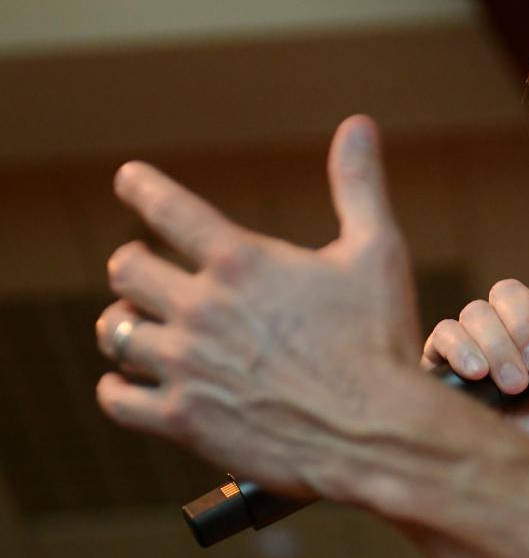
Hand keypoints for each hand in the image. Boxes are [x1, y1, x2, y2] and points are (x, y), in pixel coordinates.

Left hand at [94, 115, 421, 498]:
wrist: (377, 433)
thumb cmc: (381, 341)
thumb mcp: (377, 252)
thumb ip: (358, 186)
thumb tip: (359, 124)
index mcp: (242, 261)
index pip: (169, 208)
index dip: (143, 187)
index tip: (129, 179)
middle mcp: (201, 308)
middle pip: (128, 268)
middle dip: (136, 264)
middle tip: (145, 269)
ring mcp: (186, 366)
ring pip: (116, 331)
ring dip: (125, 323)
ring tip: (136, 324)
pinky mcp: (183, 420)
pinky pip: (117, 399)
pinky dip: (118, 387)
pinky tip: (129, 383)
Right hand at [422, 262, 528, 452]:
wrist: (519, 477)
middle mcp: (513, 326)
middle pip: (509, 290)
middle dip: (526, 322)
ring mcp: (476, 341)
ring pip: (477, 311)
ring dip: (500, 345)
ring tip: (514, 386)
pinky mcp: (443, 360)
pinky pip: (445, 332)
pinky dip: (463, 348)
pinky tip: (478, 374)